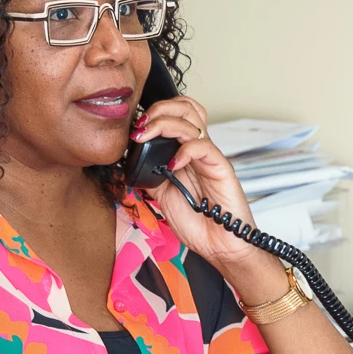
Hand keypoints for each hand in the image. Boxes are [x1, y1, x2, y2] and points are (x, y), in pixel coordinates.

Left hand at [131, 96, 282, 295]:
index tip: (135, 129)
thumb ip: (151, 177)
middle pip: (186, 107)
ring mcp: (210, 157)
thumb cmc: (198, 224)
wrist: (220, 246)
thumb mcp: (162, 197)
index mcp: (186, 153)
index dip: (155, 113)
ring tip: (147, 135)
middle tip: (141, 125)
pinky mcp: (221, 168)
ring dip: (165, 122)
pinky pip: (203, 147)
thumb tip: (131, 162)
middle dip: (159, 109)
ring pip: (193, 119)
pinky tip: (172, 164)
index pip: (177, 115)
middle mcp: (199, 150)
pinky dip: (184, 150)